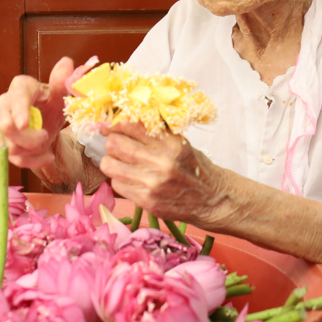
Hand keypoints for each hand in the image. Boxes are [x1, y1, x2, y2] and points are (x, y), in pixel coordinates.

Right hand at [0, 57, 75, 168]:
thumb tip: (67, 63)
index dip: (18, 111)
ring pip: (9, 146)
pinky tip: (47, 156)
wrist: (48, 120)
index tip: (24, 124)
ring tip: (47, 142)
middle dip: (27, 138)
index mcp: (20, 87)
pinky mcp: (2, 142)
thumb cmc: (53, 103)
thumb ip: (63, 80)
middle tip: (45, 135)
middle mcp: (4, 104)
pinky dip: (33, 162)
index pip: (15, 98)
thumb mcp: (62, 93)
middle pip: (6, 126)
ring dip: (32, 150)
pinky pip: (13, 159)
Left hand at [99, 121, 229, 225]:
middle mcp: (162, 162)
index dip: (115, 124)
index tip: (110, 127)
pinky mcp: (147, 202)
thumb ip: (153, 131)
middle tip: (119, 146)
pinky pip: (117, 184)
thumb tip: (119, 119)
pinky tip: (133, 180)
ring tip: (122, 163)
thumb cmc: (192, 166)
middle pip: (114, 144)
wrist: (211, 199)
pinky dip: (121, 181)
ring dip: (112, 162)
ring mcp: (153, 184)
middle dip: (113, 143)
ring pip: (109, 165)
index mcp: (171, 142)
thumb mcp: (179, 142)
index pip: (129, 125)